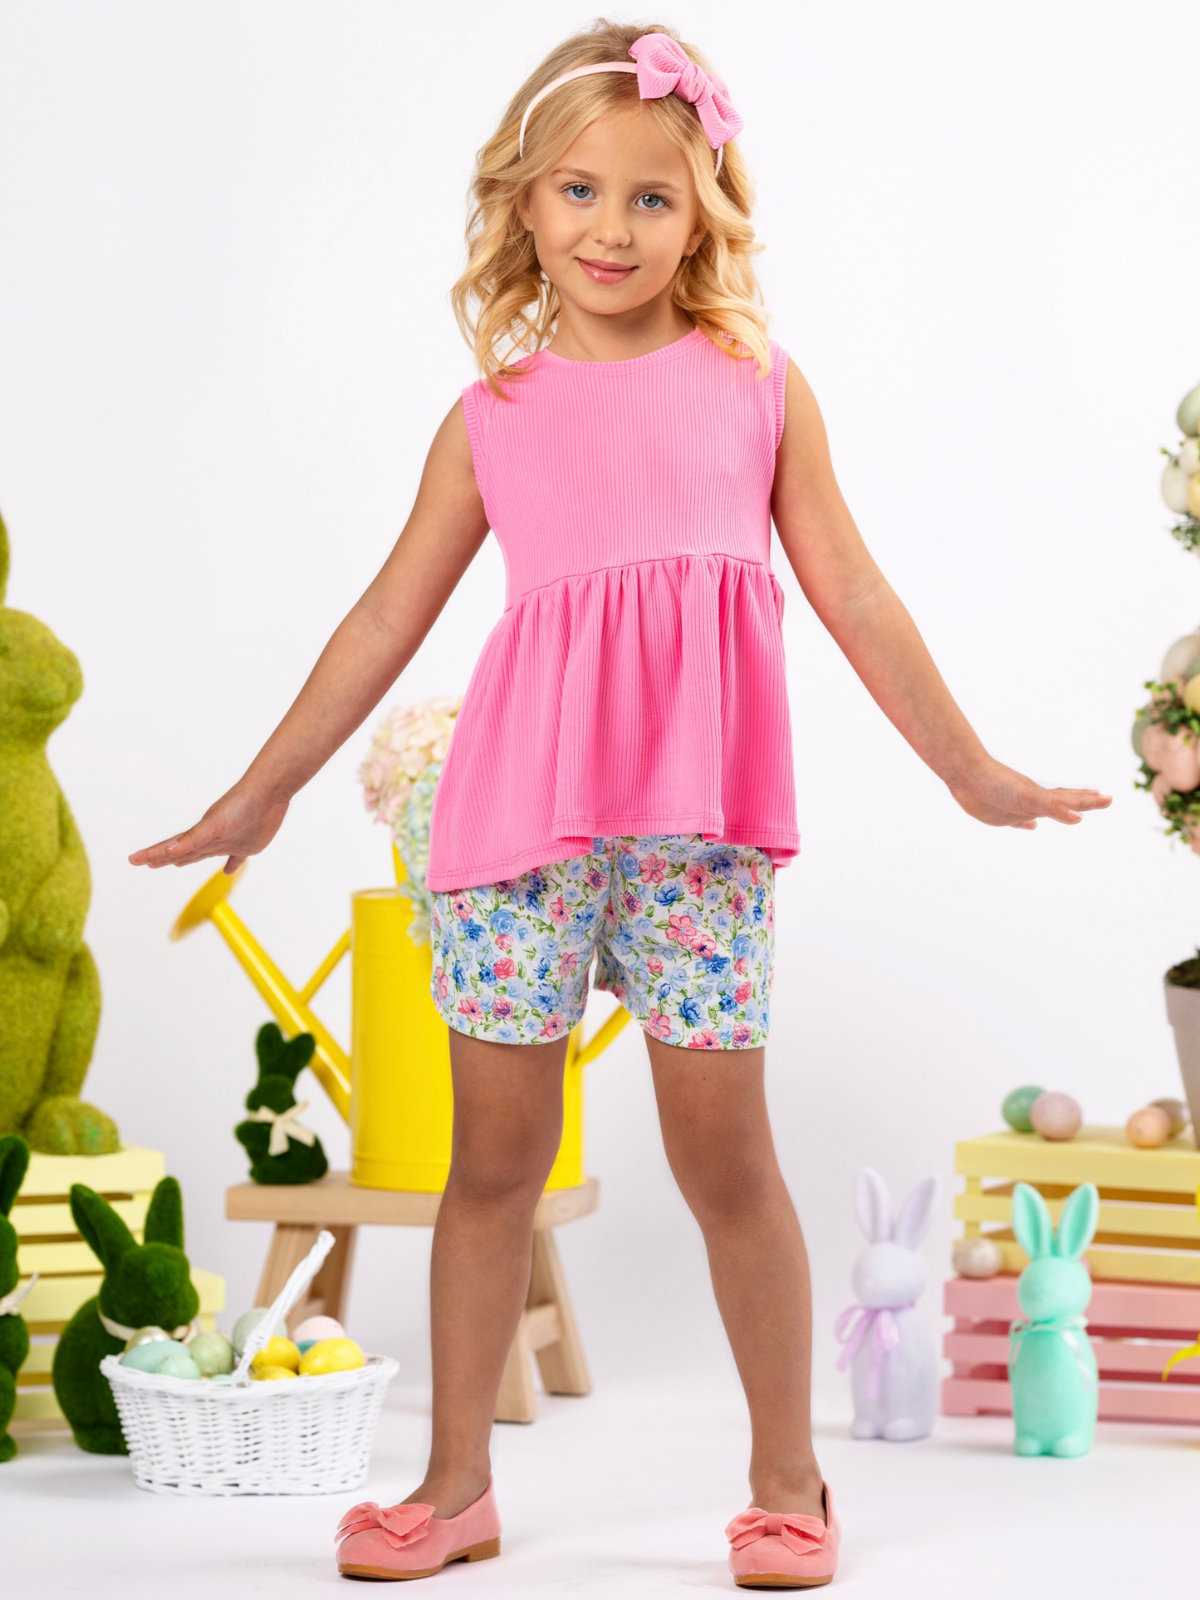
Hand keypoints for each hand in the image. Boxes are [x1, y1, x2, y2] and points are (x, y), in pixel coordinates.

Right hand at [129, 782, 288, 872]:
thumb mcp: (214, 824)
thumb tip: (169, 851)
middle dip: (164, 858)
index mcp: (200, 835)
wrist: (268, 793)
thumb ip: (193, 839)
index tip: (133, 860)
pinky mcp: (248, 844)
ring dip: (189, 859)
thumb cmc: (241, 805)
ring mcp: (229, 841)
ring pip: (203, 854)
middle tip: (147, 863)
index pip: (171, 848)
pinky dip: (231, 865)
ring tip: (176, 863)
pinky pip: (236, 859)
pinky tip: (228, 870)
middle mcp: (211, 839)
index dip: (152, 854)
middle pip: (183, 852)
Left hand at [948, 758, 1111, 829]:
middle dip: (1084, 802)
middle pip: (1064, 802)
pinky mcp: (1001, 814)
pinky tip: (1030, 825)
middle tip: (1102, 799)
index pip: (1072, 801)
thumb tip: (1079, 819)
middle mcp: (1033, 801)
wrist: (967, 774)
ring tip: (1073, 813)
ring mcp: (1018, 807)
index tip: (1109, 798)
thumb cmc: (998, 784)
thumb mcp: (1029, 798)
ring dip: (1059, 812)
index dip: (1091, 802)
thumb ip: (1053, 808)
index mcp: (1042, 797)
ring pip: (1044, 810)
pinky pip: (1019, 821)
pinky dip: (1026, 824)